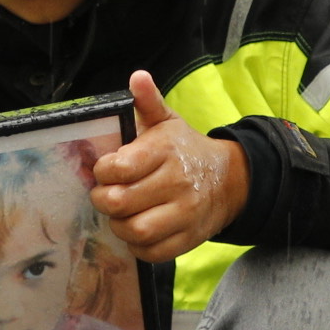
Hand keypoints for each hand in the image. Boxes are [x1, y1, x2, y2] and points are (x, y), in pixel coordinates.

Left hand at [91, 72, 248, 262]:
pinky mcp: (188, 239)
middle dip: (103, 199)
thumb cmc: (184, 149)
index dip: (102, 171)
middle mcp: (176, 183)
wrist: (228, 180)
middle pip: (120, 202)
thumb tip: (137, 77)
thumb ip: (147, 102)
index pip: (118, 168)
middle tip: (105, 194)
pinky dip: (137, 245)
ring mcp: (185, 214)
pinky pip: (152, 252)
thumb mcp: (167, 122)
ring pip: (135, 231)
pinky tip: (136, 229)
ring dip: (118, 224)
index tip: (104, 170)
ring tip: (120, 213)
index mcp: (166, 151)